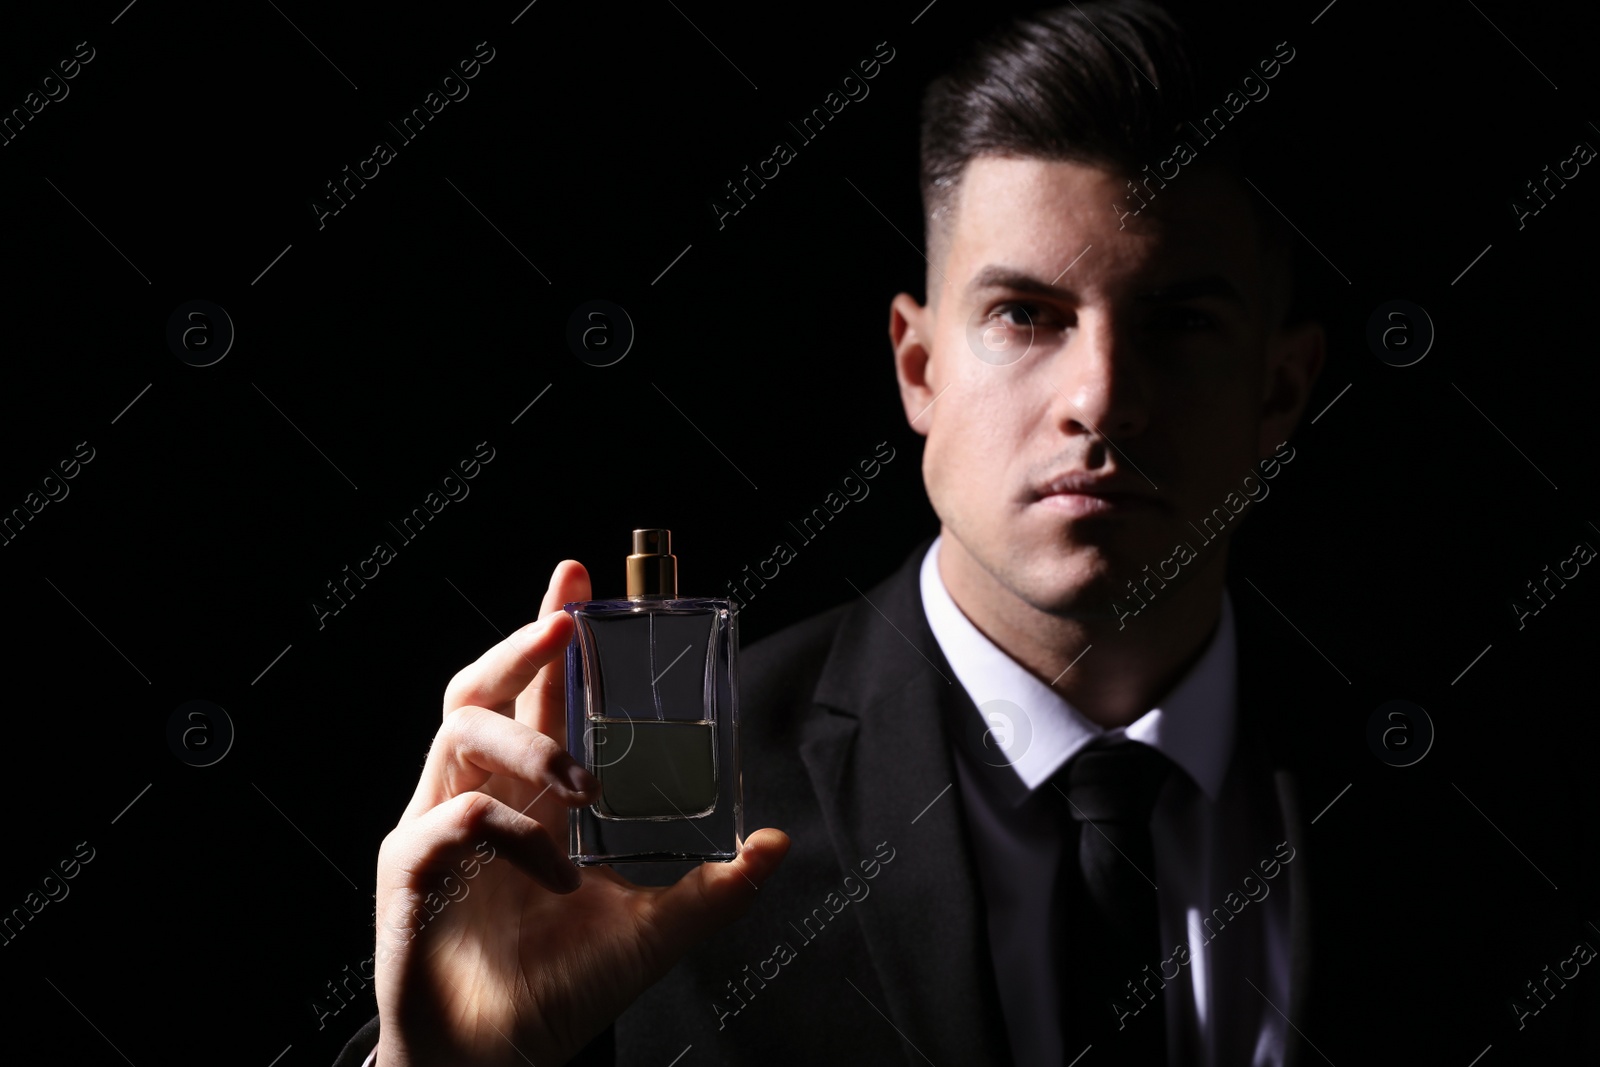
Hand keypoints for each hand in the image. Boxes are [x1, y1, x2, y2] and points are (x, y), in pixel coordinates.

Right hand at [372, 560, 789, 1065]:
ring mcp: (441, 824)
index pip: (538, 695)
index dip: (553, 634)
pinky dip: (517, 835)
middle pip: (484, 685)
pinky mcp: (411, 866)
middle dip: (523, 639)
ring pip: (460, 727)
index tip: (581, 580)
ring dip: (529, 739)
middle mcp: (485, 795)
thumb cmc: (562, 990)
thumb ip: (714, 888)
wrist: (500, 1062)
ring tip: (584, 782)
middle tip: (566, 616)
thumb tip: (776, 844)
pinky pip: (458, 817)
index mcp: (534, 796)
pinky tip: (559, 874)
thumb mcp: (654, 931)